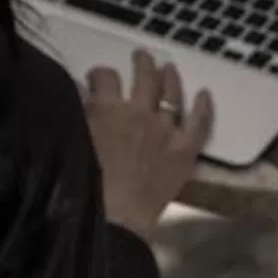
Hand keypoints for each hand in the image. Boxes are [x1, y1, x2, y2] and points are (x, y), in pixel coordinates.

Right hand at [82, 50, 213, 240]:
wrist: (113, 220)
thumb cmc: (85, 187)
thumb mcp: (72, 143)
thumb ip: (76, 114)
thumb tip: (78, 91)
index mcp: (106, 109)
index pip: (104, 78)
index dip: (100, 74)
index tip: (96, 79)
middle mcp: (138, 112)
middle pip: (142, 77)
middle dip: (141, 63)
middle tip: (141, 57)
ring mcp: (165, 129)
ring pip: (170, 93)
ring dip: (169, 77)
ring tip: (168, 68)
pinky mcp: (184, 150)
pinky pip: (198, 123)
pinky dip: (203, 107)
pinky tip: (205, 94)